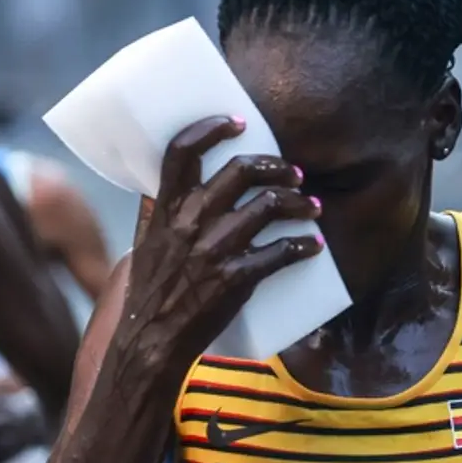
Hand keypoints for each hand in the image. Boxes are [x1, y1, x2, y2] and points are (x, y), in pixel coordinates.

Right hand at [123, 117, 321, 359]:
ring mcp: (215, 248)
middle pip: (241, 170)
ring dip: (299, 202)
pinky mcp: (236, 277)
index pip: (182, 150)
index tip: (239, 123)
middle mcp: (190, 221)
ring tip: (313, 207)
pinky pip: (281, 251)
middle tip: (294, 174)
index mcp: (166, 208)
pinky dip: (304, 245)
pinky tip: (315, 244)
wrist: (153, 339)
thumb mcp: (146, 243)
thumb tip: (172, 189)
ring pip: (268, 205)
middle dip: (275, 166)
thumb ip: (161, 213)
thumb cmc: (151, 292)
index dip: (212, 128)